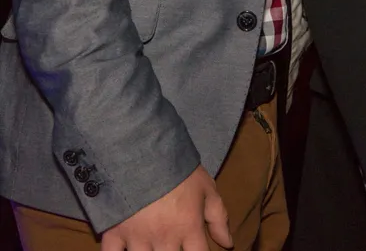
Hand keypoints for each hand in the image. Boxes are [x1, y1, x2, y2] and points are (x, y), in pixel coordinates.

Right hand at [100, 165, 231, 250]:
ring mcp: (138, 239)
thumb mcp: (206, 188)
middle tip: (171, 244)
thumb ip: (218, 218)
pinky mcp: (114, 234)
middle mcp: (165, 239)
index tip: (193, 250)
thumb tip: (228, 244)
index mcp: (188, 228)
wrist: (144, 148)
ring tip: (152, 246)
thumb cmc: (179, 168)